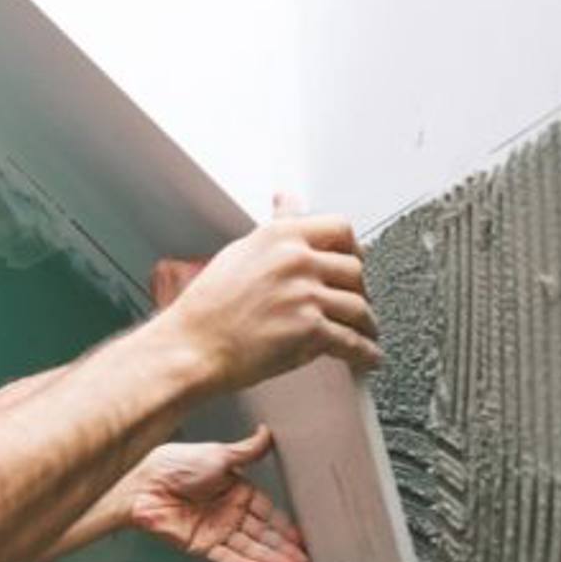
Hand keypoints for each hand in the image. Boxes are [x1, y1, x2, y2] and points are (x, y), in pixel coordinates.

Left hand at [126, 426, 308, 561]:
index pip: (268, 513)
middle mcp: (228, 513)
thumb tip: (265, 434)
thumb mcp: (219, 454)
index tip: (302, 538)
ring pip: (250, 550)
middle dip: (285, 550)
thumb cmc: (174, 464)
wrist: (144, 484)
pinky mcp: (202, 546)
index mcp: (236, 491)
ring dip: (272, 561)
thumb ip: (248, 450)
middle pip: (263, 536)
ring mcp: (216, 531)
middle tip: (304, 561)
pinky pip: (229, 558)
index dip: (285, 527)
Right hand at [160, 192, 380, 389]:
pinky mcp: (311, 331)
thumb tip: (288, 204)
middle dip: (361, 290)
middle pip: (355, 269)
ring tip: (366, 332)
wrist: (193, 347)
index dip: (354, 248)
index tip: (356, 260)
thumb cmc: (207, 307)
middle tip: (358, 301)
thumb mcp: (240, 251)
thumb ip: (274, 229)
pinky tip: (368, 357)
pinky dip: (366, 353)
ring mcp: (306, 295)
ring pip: (359, 306)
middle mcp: (297, 260)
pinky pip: (353, 342)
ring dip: (367, 324)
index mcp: (281, 236)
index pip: (340, 228)